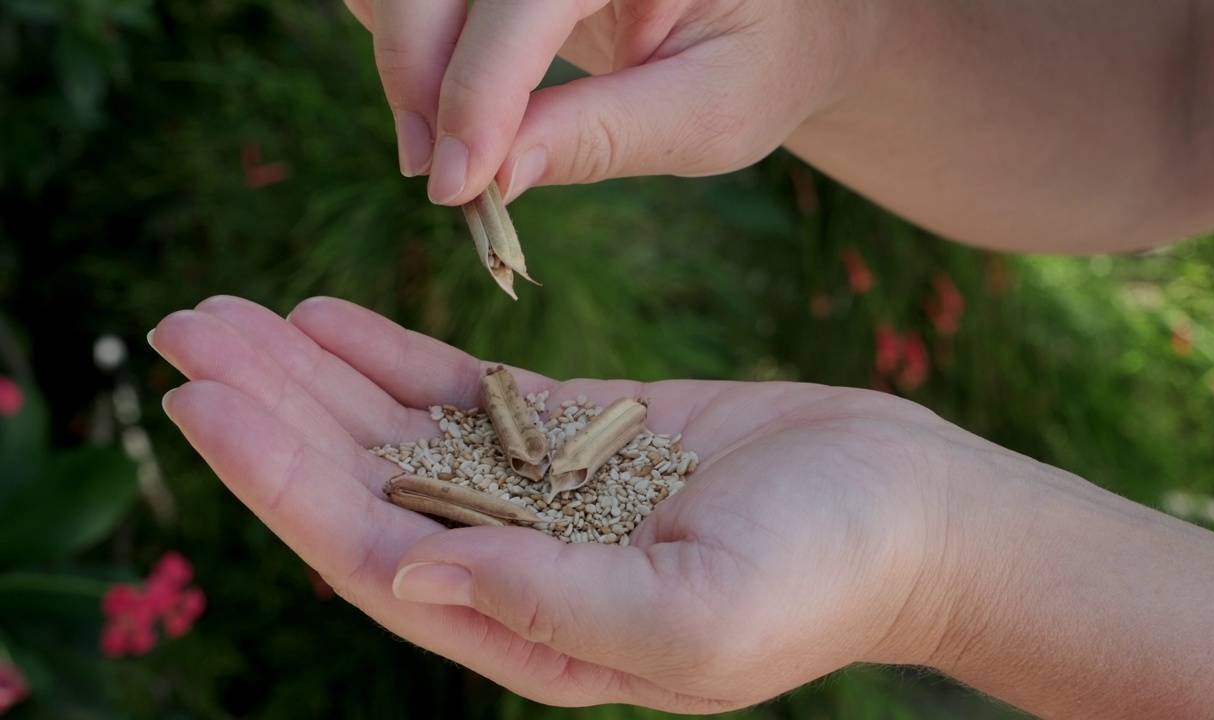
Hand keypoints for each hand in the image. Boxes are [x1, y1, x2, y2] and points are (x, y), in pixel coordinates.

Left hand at [150, 295, 996, 710]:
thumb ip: (552, 606)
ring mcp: (542, 494)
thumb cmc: (826, 577)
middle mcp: (517, 567)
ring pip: (399, 432)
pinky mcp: (577, 434)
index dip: (283, 483)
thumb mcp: (694, 618)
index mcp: (531, 631)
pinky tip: (326, 319)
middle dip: (272, 413)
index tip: (206, 405)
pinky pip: (462, 395)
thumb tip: (408, 578)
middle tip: (182, 331)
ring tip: (228, 313)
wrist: (911, 511)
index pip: (375, 554)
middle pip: (364, 485)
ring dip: (312, 376)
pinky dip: (391, 358)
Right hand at [343, 0, 863, 203]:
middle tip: (441, 180)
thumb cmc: (760, 64)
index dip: (478, 88)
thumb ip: (605, 136)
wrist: (778, 24)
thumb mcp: (709, 114)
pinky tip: (447, 104)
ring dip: (406, 60)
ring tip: (443, 151)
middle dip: (420, 73)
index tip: (457, 184)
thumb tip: (495, 177)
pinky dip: (409, 43)